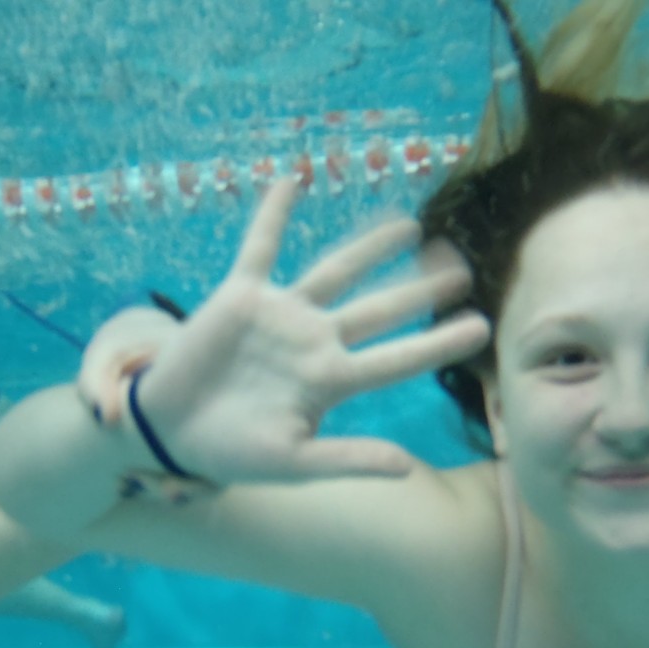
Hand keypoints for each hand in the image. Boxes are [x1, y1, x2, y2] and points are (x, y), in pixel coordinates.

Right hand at [82, 177, 490, 487]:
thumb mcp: (292, 463)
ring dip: (369, 246)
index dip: (438, 343)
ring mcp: (280, 317)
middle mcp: (313, 342)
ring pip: (334, 271)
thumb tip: (407, 467)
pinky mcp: (240, 297)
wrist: (168, 433)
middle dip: (419, 288)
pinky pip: (260, 248)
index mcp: (330, 382)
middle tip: (462, 266)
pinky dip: (272, 214)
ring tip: (408, 223)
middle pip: (378, 309)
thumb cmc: (230, 453)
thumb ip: (348, 459)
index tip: (480, 327)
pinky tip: (292, 179)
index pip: (396, 359)